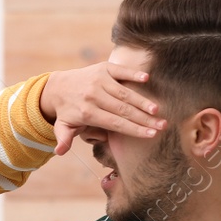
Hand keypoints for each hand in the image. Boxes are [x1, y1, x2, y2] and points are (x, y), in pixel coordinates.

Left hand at [40, 62, 164, 154]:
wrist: (58, 86)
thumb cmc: (66, 111)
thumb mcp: (63, 127)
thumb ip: (64, 139)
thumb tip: (59, 152)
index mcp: (87, 112)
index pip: (115, 123)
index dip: (134, 129)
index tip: (151, 134)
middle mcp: (93, 95)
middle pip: (123, 109)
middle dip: (145, 119)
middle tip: (162, 125)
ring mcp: (99, 80)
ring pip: (125, 93)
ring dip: (142, 101)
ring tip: (157, 110)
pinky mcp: (103, 68)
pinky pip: (120, 71)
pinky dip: (133, 74)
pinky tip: (146, 79)